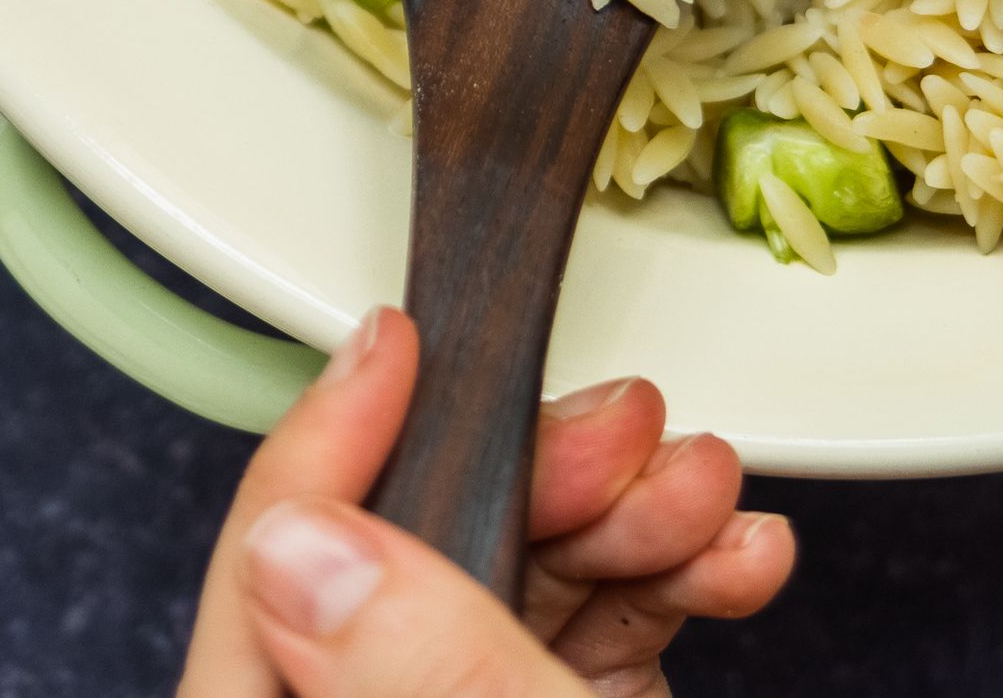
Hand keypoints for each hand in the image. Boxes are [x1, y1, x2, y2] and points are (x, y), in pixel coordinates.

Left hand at [178, 308, 794, 697]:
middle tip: (622, 434)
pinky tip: (733, 558)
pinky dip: (675, 572)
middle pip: (419, 547)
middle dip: (545, 464)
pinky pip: (600, 615)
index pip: (269, 579)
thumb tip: (303, 543)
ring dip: (636, 507)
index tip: (393, 340)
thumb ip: (416, 662)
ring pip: (525, 566)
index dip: (328, 439)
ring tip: (703, 498)